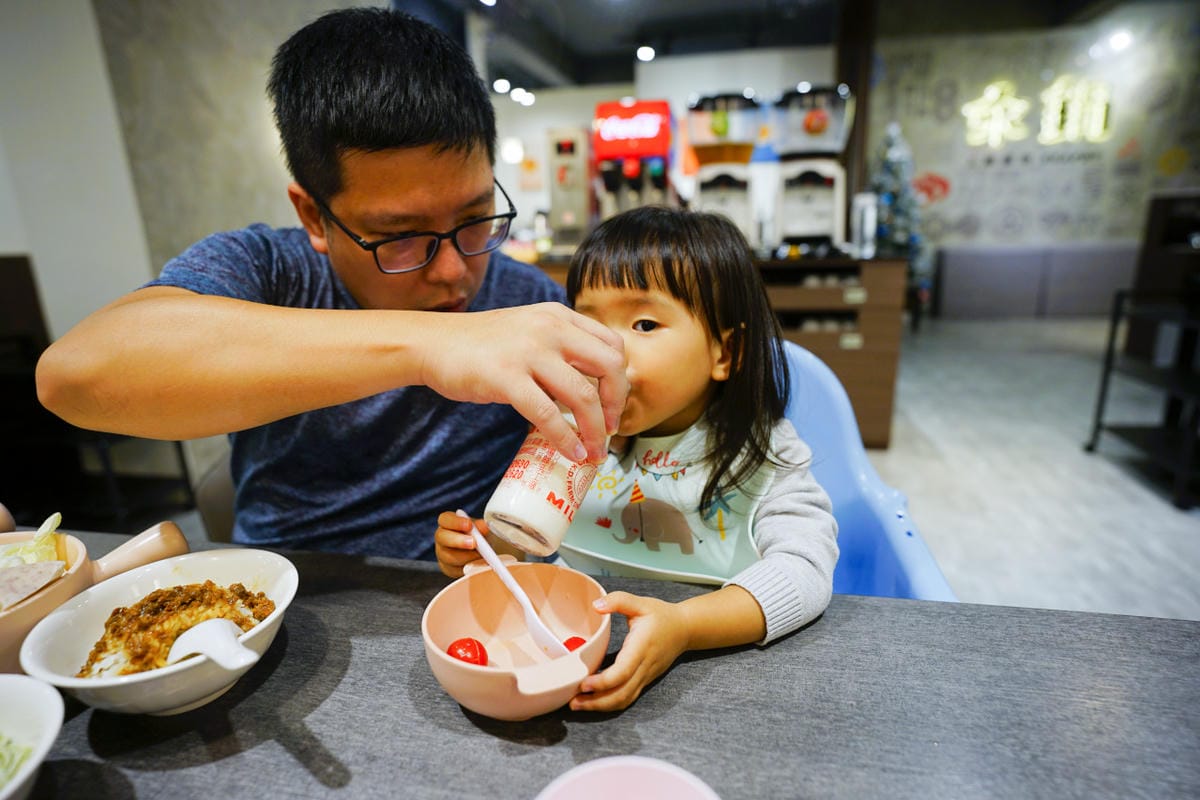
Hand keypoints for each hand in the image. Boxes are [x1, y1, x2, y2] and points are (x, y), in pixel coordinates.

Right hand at [419, 303, 626, 462]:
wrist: (433, 343)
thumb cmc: (480, 345)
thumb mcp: (528, 330)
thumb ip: (558, 348)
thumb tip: (588, 389)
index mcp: (559, 316)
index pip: (612, 345)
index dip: (620, 381)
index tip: (612, 406)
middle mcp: (550, 328)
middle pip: (609, 367)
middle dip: (615, 404)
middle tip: (608, 429)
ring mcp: (528, 351)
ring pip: (583, 394)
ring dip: (594, 430)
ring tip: (592, 451)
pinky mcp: (506, 377)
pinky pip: (548, 415)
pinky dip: (565, 439)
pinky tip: (569, 453)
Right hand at [434, 510, 478, 577]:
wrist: (483, 551)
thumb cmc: (479, 535)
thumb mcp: (481, 528)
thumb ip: (481, 527)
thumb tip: (483, 527)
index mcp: (447, 523)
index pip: (445, 519)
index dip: (455, 522)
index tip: (469, 525)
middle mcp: (442, 538)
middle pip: (442, 538)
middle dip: (459, 541)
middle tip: (474, 543)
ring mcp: (443, 554)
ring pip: (449, 557)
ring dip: (466, 557)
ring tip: (481, 556)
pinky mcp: (448, 569)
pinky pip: (455, 570)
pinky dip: (468, 568)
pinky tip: (478, 565)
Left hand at [569, 591, 689, 711]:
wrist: (685, 630)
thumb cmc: (662, 616)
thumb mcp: (641, 603)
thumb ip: (619, 601)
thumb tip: (596, 605)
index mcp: (641, 647)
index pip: (623, 672)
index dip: (603, 682)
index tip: (584, 683)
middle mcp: (644, 666)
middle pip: (621, 693)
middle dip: (596, 702)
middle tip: (572, 701)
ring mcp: (645, 676)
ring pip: (624, 699)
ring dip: (601, 706)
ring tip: (579, 704)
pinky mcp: (644, 681)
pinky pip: (628, 697)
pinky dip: (610, 704)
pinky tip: (595, 702)